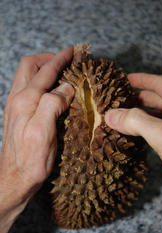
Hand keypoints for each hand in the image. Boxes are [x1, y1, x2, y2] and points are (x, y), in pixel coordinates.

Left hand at [0, 47, 73, 232]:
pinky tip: (50, 90)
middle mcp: (17, 99)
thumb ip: (52, 104)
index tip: (72, 52)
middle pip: (29, 66)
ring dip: (43, 69)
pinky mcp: (18, 114)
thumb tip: (66, 87)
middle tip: (65, 60)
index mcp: (25, 101)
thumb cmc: (30, 160)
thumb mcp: (44, 133)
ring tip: (60, 71)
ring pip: (27, 77)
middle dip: (48, 59)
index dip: (60, 59)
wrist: (14, 178)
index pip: (45, 71)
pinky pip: (28, 89)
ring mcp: (16, 106)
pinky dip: (40, 82)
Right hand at [105, 73, 161, 166]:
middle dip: (139, 98)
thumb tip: (110, 115)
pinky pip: (161, 130)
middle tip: (121, 100)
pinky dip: (149, 129)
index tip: (126, 78)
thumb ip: (137, 122)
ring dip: (142, 116)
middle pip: (160, 98)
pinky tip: (138, 134)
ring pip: (160, 116)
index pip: (160, 83)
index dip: (143, 79)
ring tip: (124, 116)